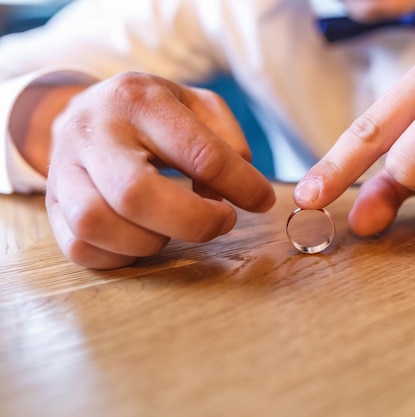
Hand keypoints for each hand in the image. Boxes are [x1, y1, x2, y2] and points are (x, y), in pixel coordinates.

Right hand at [46, 72, 274, 268]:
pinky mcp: (52, 206)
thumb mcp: (197, 105)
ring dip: (151, 240)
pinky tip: (144, 237)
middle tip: (222, 221)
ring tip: (173, 228)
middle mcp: (92, 132)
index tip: (262, 200)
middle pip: (136, 195)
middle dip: (193, 222)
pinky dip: (122, 254)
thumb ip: (227, 142)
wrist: (84, 112)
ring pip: (97, 224)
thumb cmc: (152, 114)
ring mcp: (63, 171)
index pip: (198, 152)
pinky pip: (80, 248)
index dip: (241, 185)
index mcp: (137, 99)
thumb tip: (232, 194)